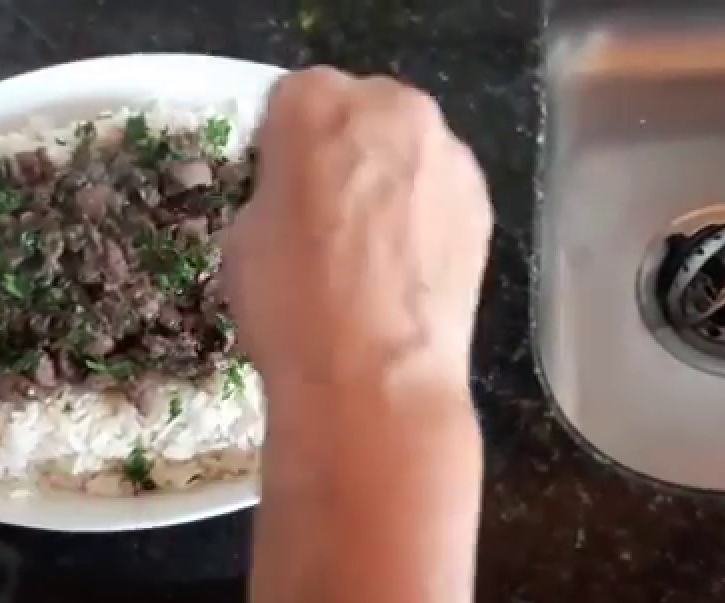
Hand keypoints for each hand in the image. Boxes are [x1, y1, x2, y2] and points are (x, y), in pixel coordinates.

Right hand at [224, 67, 491, 399]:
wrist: (375, 378)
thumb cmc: (289, 304)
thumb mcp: (243, 236)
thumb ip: (275, 190)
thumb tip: (300, 197)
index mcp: (314, 103)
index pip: (290, 102)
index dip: (281, 150)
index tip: (279, 192)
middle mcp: (390, 108)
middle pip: (359, 113)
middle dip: (342, 153)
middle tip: (324, 218)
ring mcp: (446, 152)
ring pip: (406, 150)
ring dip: (387, 181)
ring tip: (368, 252)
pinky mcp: (481, 199)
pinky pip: (439, 191)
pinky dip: (423, 215)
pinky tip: (404, 269)